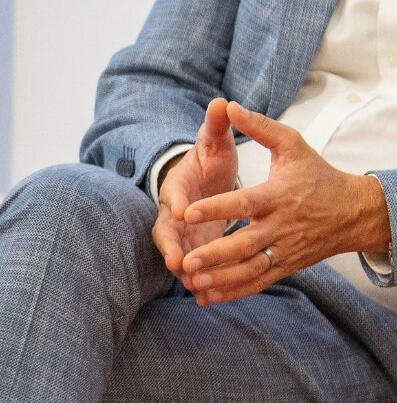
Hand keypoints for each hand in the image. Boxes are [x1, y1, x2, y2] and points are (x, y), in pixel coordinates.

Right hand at [151, 99, 238, 299]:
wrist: (208, 178)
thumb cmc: (211, 159)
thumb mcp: (214, 142)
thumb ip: (217, 125)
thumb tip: (221, 101)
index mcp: (178, 187)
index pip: (173, 195)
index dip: (177, 202)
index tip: (183, 210)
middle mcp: (175, 214)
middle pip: (168, 233)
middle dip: (171, 247)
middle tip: (178, 263)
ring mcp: (184, 234)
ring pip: (180, 255)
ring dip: (186, 271)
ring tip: (194, 287)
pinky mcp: (196, 248)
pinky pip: (194, 268)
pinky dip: (200, 283)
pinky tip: (207, 300)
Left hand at [176, 102, 390, 304]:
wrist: (355, 212)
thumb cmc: (318, 175)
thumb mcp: (293, 145)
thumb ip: (260, 127)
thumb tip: (229, 107)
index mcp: (279, 195)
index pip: (245, 203)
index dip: (217, 208)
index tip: (189, 211)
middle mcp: (282, 225)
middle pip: (245, 243)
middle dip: (215, 254)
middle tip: (187, 261)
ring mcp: (285, 248)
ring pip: (250, 268)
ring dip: (222, 277)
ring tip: (194, 280)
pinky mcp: (287, 265)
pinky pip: (259, 281)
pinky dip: (235, 291)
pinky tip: (210, 295)